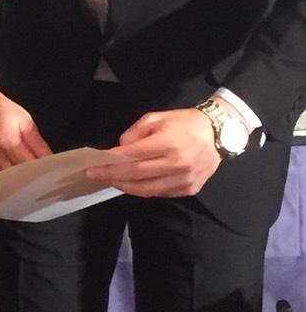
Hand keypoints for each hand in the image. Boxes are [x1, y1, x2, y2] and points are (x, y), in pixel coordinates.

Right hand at [0, 83, 51, 172]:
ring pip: (11, 183)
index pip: (32, 168)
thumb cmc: (1, 110)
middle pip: (21, 180)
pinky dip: (11, 178)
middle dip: (34, 177)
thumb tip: (51, 162)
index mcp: (9, 144)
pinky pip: (1, 179)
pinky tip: (17, 169)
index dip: (44, 172)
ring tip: (31, 171)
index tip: (53, 172)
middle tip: (44, 173)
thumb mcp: (26, 122)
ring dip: (22, 179)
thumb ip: (39, 145)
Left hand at [86, 107, 221, 196]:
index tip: (93, 166)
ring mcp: (185, 179)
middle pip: (137, 176)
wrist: (218, 134)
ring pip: (147, 190)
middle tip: (95, 175)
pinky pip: (160, 193)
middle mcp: (177, 164)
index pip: (132, 157)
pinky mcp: (190, 188)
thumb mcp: (155, 118)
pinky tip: (132, 184)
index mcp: (168, 143)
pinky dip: (143, 190)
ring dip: (125, 187)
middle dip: (112, 176)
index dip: (110, 163)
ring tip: (111, 181)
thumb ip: (134, 133)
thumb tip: (120, 150)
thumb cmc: (183, 123)